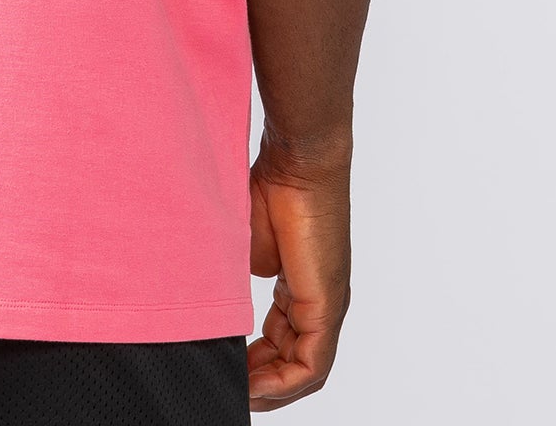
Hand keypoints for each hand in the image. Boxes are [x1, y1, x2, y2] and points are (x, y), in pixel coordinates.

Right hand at [245, 141, 351, 409]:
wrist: (297, 160)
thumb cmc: (270, 187)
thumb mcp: (245, 244)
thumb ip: (242, 277)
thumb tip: (226, 301)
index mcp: (300, 286)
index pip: (283, 341)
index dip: (257, 363)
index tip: (228, 368)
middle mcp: (320, 301)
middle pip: (295, 362)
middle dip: (262, 383)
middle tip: (232, 390)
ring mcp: (328, 305)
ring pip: (305, 370)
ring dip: (272, 389)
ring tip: (241, 394)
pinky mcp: (328, 304)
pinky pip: (313, 364)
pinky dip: (285, 383)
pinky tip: (257, 387)